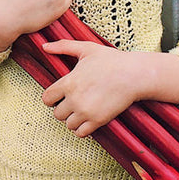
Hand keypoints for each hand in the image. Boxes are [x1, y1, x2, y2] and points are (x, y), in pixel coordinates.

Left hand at [40, 41, 178, 137]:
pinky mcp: (98, 121)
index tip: (61, 95)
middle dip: (63, 109)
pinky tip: (88, 118)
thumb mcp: (86, 48)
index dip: (52, 97)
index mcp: (68, 82)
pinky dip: (82, 129)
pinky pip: (80, 133)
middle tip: (74, 102)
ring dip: (73, 119)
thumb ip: (63, 46)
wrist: (133, 75)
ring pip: (68, 124)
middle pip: (57, 114)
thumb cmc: (111, 60)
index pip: (47, 99)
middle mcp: (74, 99)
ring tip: (82, 110)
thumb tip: (44, 46)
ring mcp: (86, 111)